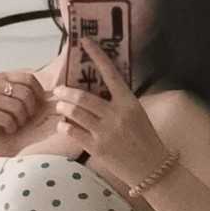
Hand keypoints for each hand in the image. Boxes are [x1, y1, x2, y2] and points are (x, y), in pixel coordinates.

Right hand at [0, 69, 46, 147]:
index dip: (39, 92)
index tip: (38, 103)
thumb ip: (8, 88)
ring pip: (19, 107)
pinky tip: (8, 130)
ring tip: (16, 125)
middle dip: (31, 109)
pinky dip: (12, 127)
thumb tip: (34, 93)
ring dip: (22, 120)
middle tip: (27, 118)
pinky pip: (7, 120)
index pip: (29, 78)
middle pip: (27, 94)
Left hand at [53, 39, 169, 190]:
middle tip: (58, 90)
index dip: (97, 55)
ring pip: (75, 114)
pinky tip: (63, 125)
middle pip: (83, 97)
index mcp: (129, 102)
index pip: (111, 73)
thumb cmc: (144, 139)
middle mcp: (116, 115)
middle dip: (66, 92)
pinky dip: (65, 126)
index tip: (85, 42)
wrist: (151, 168)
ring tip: (59, 107)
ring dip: (63, 108)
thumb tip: (95, 90)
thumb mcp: (136, 114)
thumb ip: (118, 102)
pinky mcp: (97, 148)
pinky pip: (73, 133)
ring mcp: (106, 132)